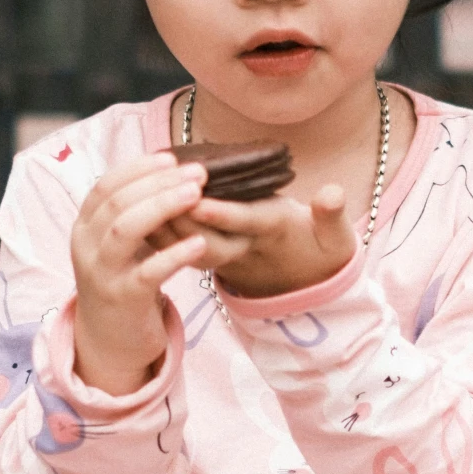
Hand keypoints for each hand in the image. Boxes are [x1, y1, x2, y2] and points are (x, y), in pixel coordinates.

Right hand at [70, 152, 210, 394]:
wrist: (109, 338)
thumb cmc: (122, 279)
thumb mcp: (118, 243)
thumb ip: (132, 210)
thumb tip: (168, 169)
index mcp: (84, 226)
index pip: (105, 186)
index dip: (138, 168)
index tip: (172, 158)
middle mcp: (86, 247)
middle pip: (118, 203)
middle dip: (158, 182)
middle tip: (197, 173)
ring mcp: (102, 274)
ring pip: (125, 229)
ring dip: (162, 207)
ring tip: (196, 195)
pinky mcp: (123, 299)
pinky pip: (148, 272)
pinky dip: (174, 254)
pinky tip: (199, 242)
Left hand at [149, 183, 357, 300]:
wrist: (304, 281)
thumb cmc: (319, 249)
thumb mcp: (335, 238)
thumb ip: (332, 215)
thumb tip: (333, 193)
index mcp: (273, 235)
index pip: (246, 225)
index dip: (223, 214)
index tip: (199, 199)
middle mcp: (244, 249)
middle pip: (206, 239)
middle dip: (180, 218)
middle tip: (154, 192)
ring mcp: (224, 256)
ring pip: (186, 245)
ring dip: (163, 225)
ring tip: (138, 195)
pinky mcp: (209, 254)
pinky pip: (178, 245)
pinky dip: (159, 228)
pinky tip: (137, 205)